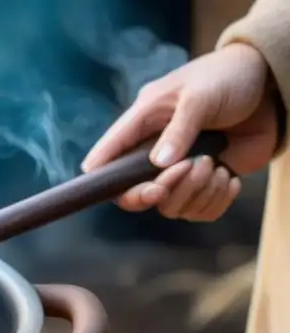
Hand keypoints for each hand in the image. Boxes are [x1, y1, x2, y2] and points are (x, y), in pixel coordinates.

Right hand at [82, 43, 279, 221]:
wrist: (270, 85)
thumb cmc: (227, 78)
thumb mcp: (200, 95)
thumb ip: (179, 129)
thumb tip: (158, 164)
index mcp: (142, 125)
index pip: (107, 159)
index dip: (105, 180)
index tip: (131, 188)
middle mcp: (154, 153)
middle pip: (135, 195)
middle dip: (160, 190)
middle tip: (179, 174)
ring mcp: (180, 171)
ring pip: (172, 206)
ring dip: (196, 190)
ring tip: (214, 162)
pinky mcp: (205, 184)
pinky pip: (201, 211)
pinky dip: (217, 199)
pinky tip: (228, 175)